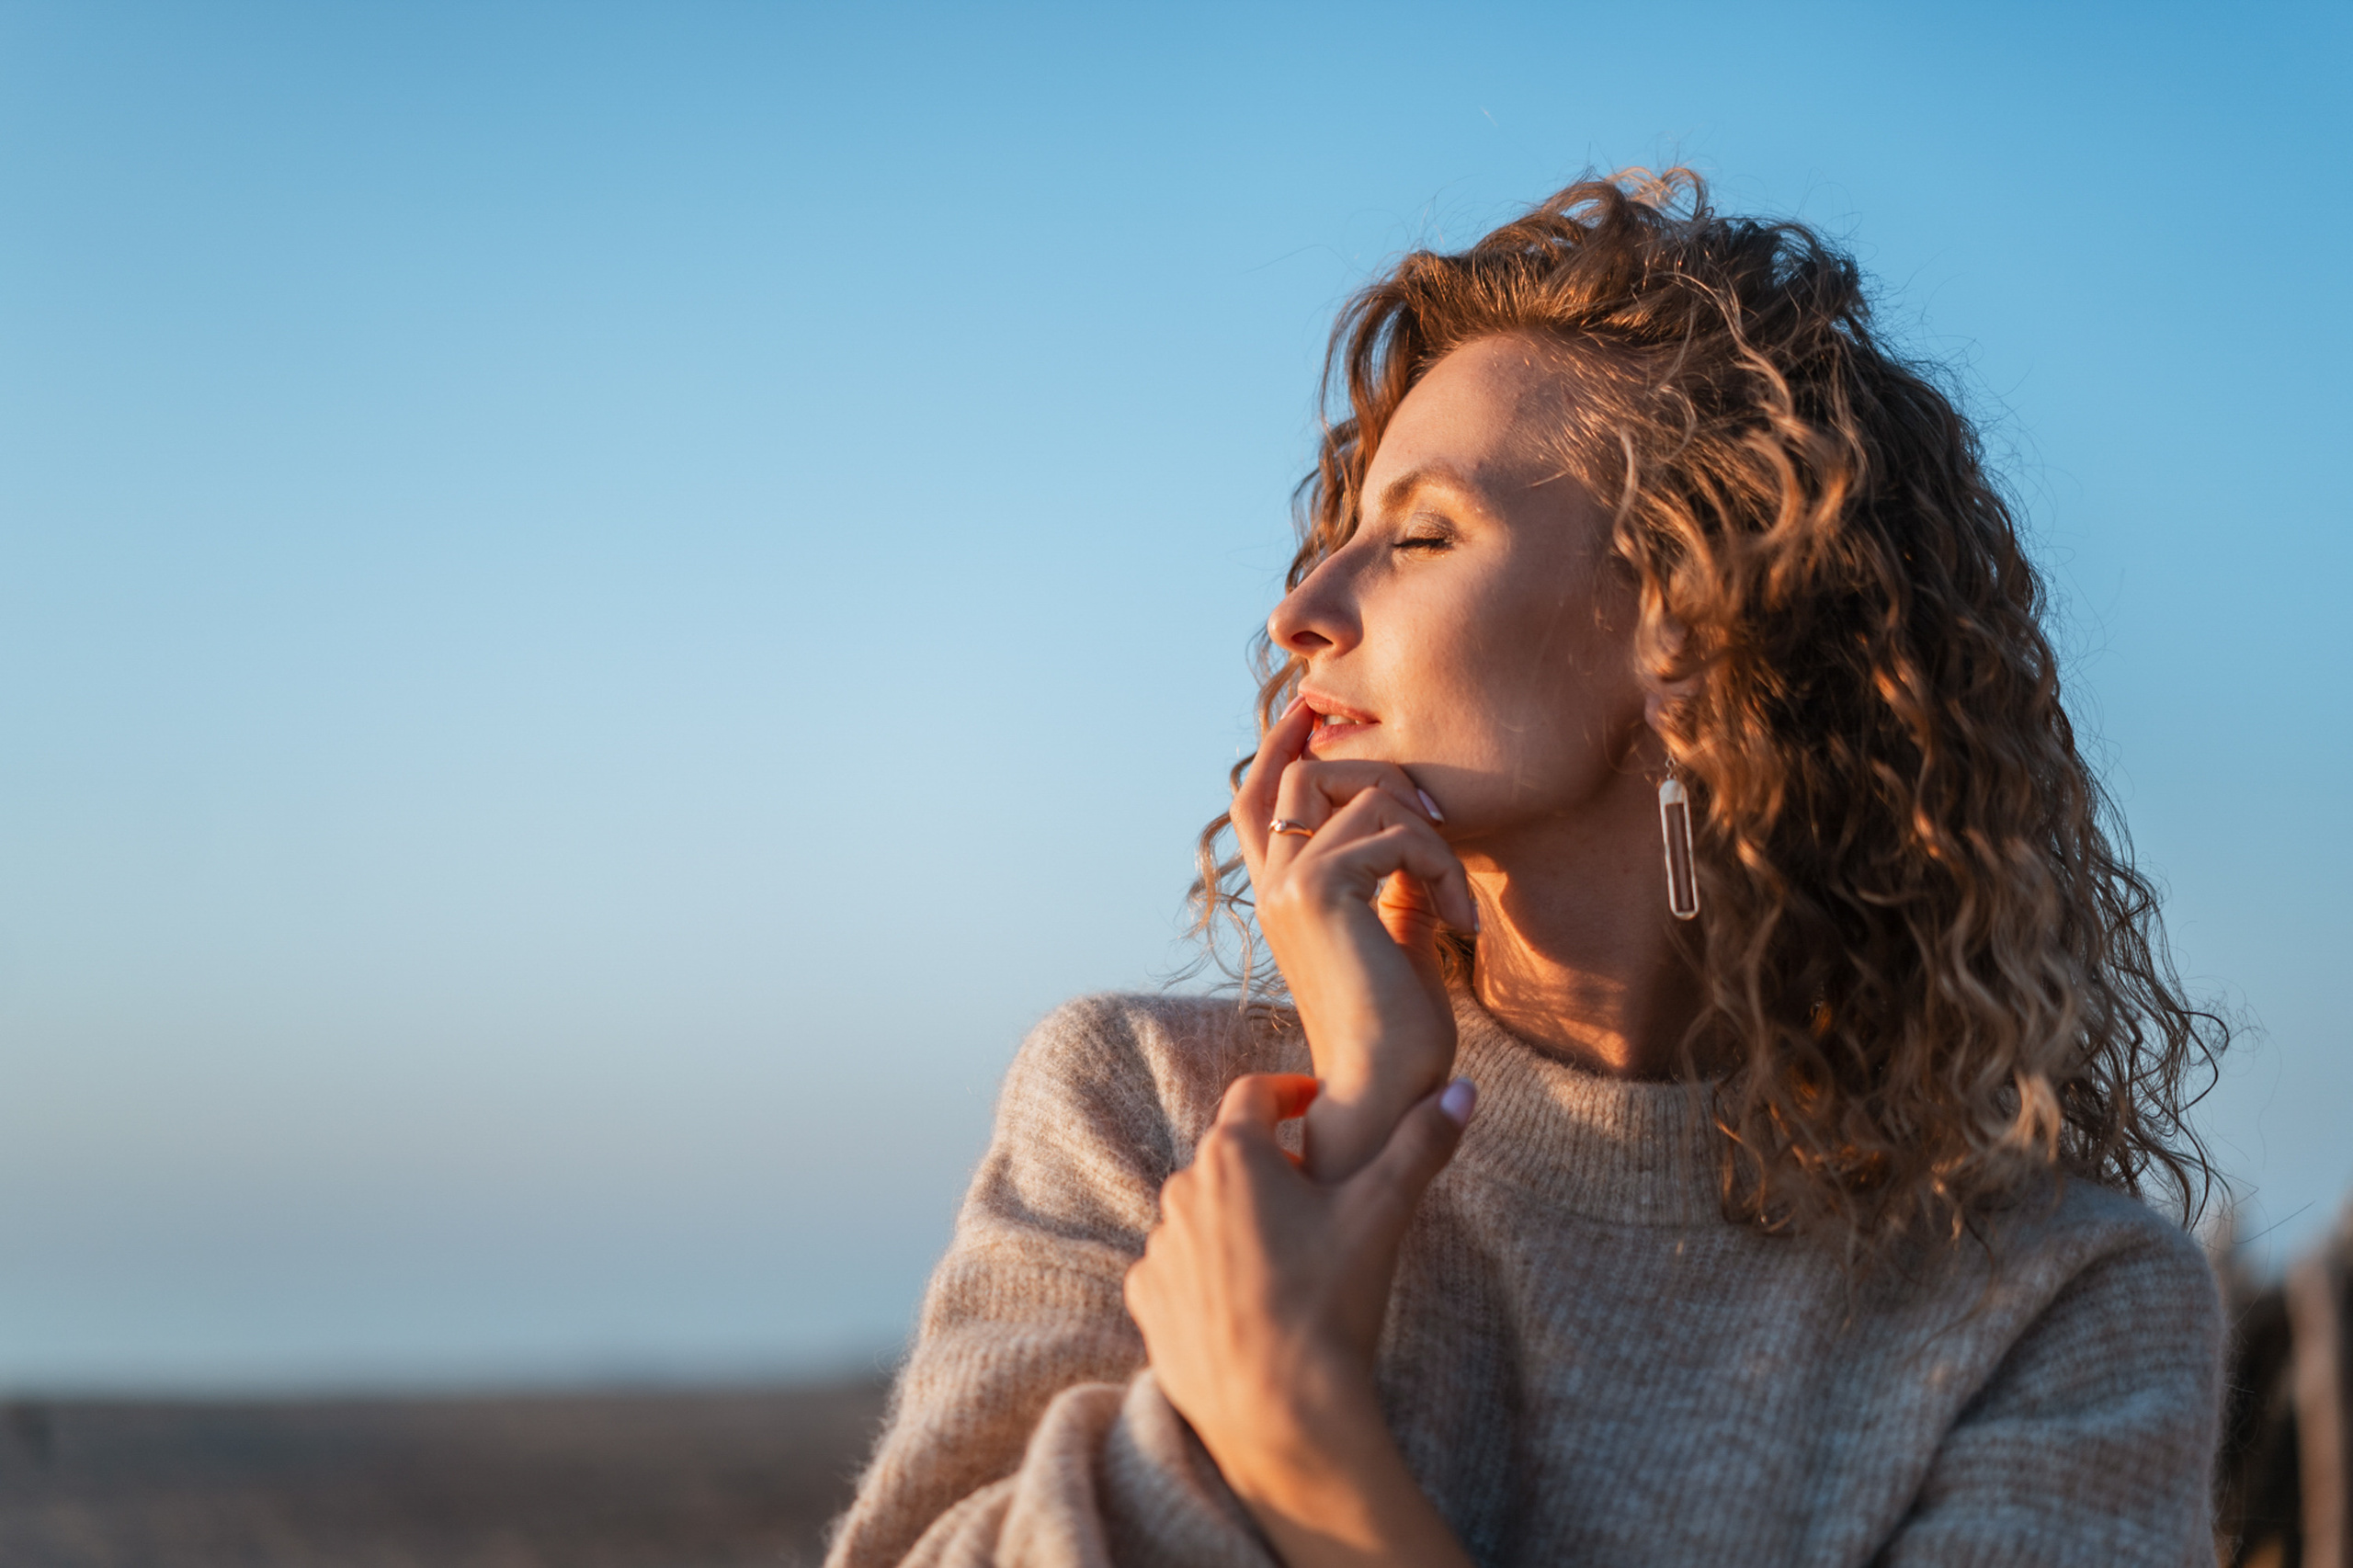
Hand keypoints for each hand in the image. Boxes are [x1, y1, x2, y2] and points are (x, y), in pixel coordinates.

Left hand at [1125, 1072, 1478, 1567]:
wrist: (1283, 1414)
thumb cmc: (1331, 1302)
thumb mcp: (1384, 1212)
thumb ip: (1421, 1143)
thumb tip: (1461, 1088)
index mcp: (1233, 1155)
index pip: (1254, 1094)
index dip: (1288, 1092)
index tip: (1311, 1103)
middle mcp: (1182, 1191)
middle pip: (1228, 1157)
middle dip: (1270, 1165)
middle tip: (1316, 1193)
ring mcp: (1160, 1249)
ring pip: (1203, 1214)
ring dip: (1237, 1220)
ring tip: (1288, 1255)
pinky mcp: (1148, 1302)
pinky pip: (1180, 1268)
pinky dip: (1210, 1270)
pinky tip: (1251, 1298)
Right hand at [1231, 699, 1477, 1177]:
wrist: (1383, 1085)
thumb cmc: (1397, 1024)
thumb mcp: (1395, 928)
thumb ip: (1388, 873)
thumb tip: (1410, 818)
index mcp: (1278, 893)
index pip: (1259, 795)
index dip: (1280, 744)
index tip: (1312, 709)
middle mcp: (1272, 883)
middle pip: (1302, 771)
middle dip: (1380, 772)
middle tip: (1437, 818)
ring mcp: (1289, 884)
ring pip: (1364, 794)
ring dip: (1429, 834)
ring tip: (1453, 896)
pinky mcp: (1320, 889)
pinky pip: (1395, 832)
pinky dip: (1443, 868)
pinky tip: (1461, 920)